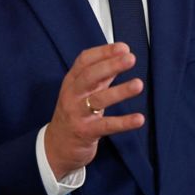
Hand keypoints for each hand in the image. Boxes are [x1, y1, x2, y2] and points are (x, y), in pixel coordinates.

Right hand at [44, 42, 144, 178]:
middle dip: (110, 65)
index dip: (103, 52)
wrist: (56, 147)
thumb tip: (122, 56)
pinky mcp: (85, 132)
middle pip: (89, 76)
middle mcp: (72, 95)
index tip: (123, 47)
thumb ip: (101, 76)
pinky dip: (123, 122)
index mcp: (71, 81)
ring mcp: (77, 114)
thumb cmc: (74, 114)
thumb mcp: (83, 92)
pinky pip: (106, 126)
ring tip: (138, 84)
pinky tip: (139, 119)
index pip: (85, 61)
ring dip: (119, 91)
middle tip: (130, 58)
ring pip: (98, 99)